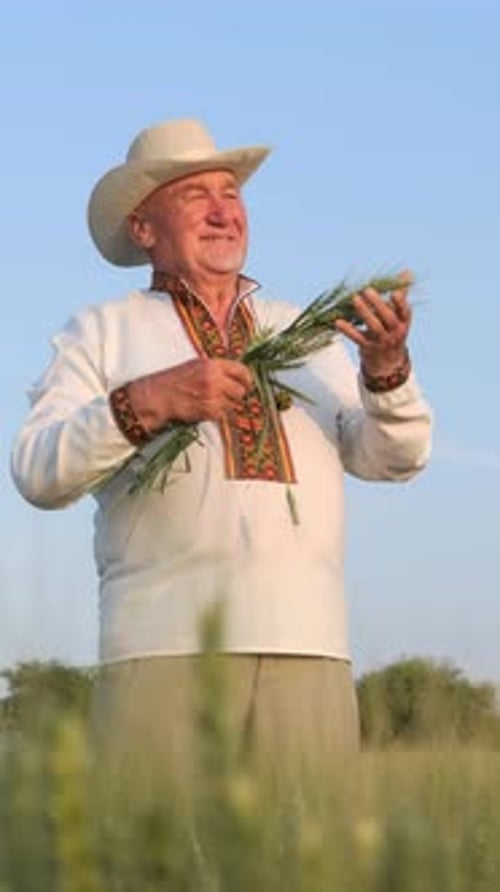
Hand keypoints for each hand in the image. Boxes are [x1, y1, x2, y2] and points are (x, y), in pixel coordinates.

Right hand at [128, 357, 253, 432]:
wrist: (159, 395)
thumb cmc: (175, 380)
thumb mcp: (196, 365)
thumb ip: (217, 369)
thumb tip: (236, 377)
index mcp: (212, 364)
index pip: (242, 370)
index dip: (247, 379)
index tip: (248, 384)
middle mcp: (214, 379)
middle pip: (240, 391)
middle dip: (236, 395)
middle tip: (227, 397)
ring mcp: (212, 395)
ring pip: (232, 404)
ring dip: (225, 405)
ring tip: (209, 402)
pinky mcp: (209, 410)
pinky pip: (222, 414)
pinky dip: (215, 414)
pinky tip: (203, 408)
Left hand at [335, 272, 411, 376]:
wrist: (388, 363)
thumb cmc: (392, 331)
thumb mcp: (399, 316)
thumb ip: (401, 295)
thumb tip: (407, 272)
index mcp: (404, 323)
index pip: (405, 312)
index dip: (400, 303)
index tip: (394, 292)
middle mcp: (395, 333)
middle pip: (388, 318)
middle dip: (378, 304)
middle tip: (367, 290)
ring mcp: (382, 342)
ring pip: (374, 327)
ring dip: (364, 312)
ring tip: (354, 299)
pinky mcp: (368, 348)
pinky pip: (357, 338)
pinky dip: (348, 330)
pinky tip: (338, 322)